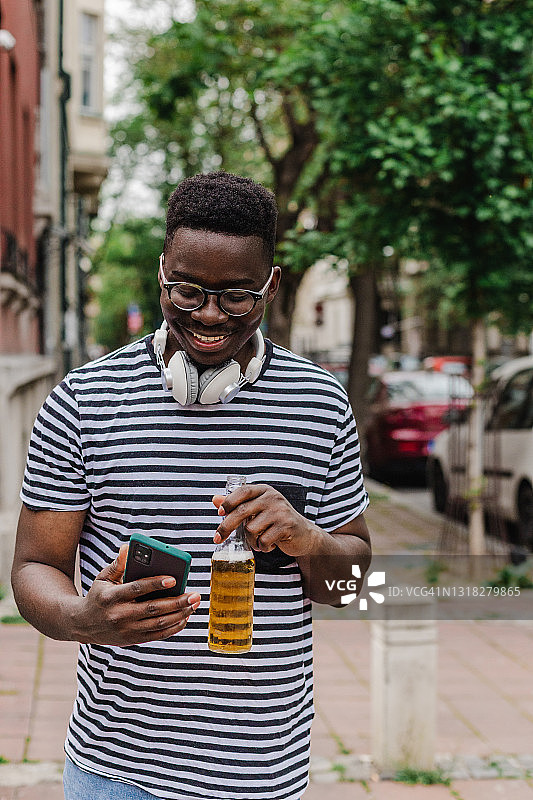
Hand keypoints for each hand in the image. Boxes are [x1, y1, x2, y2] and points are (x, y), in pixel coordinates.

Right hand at [71, 544, 200, 645]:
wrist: (81, 624)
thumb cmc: (98, 595)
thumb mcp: (103, 578)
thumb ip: (118, 564)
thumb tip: (129, 547)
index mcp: (111, 597)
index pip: (136, 589)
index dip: (155, 584)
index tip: (173, 579)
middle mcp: (118, 615)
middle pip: (152, 609)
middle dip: (176, 602)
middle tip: (195, 594)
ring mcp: (126, 630)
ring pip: (158, 623)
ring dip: (179, 614)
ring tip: (194, 604)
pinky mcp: (132, 640)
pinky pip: (157, 635)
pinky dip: (173, 627)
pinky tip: (185, 617)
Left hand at [212, 484, 317, 557]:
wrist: (304, 534)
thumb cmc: (277, 520)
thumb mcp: (258, 508)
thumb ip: (237, 504)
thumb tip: (215, 499)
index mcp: (265, 490)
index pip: (243, 491)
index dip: (229, 501)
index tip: (219, 513)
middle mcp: (273, 498)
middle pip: (242, 511)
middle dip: (226, 526)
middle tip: (217, 538)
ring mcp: (280, 511)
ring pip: (251, 529)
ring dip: (251, 540)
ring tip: (260, 540)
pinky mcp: (286, 526)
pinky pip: (263, 541)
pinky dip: (263, 547)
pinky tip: (270, 544)